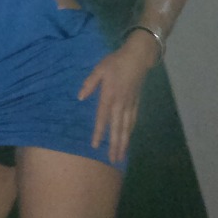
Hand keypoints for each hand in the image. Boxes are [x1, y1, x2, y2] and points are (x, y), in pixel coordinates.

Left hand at [79, 32, 156, 162]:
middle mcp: (120, 103)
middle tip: (113, 160)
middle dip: (114, 144)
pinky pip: (133, 120)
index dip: (99, 132)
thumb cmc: (115, 62)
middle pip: (117, 128)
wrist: (138, 57)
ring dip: (124, 142)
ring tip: (121, 156)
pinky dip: (130, 131)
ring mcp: (130, 104)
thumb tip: (80, 97)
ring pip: (126, 127)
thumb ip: (90, 83)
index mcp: (109, 95)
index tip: (95, 145)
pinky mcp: (136, 102)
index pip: (102, 118)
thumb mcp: (99, 69)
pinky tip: (128, 139)